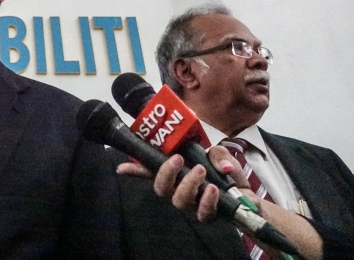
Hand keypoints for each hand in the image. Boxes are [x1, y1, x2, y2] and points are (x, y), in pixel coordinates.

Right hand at [116, 146, 246, 220]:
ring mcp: (191, 204)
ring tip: (201, 170)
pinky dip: (206, 200)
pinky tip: (212, 189)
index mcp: (176, 173)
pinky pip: (201, 213)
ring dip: (188, 183)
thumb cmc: (225, 172)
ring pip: (178, 200)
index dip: (134, 170)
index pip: (150, 172)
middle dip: (166, 173)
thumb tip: (211, 161)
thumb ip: (214, 153)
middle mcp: (178, 189)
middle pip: (160, 188)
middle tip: (178, 159)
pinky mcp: (207, 214)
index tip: (122, 167)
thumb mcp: (220, 154)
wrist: (246, 193)